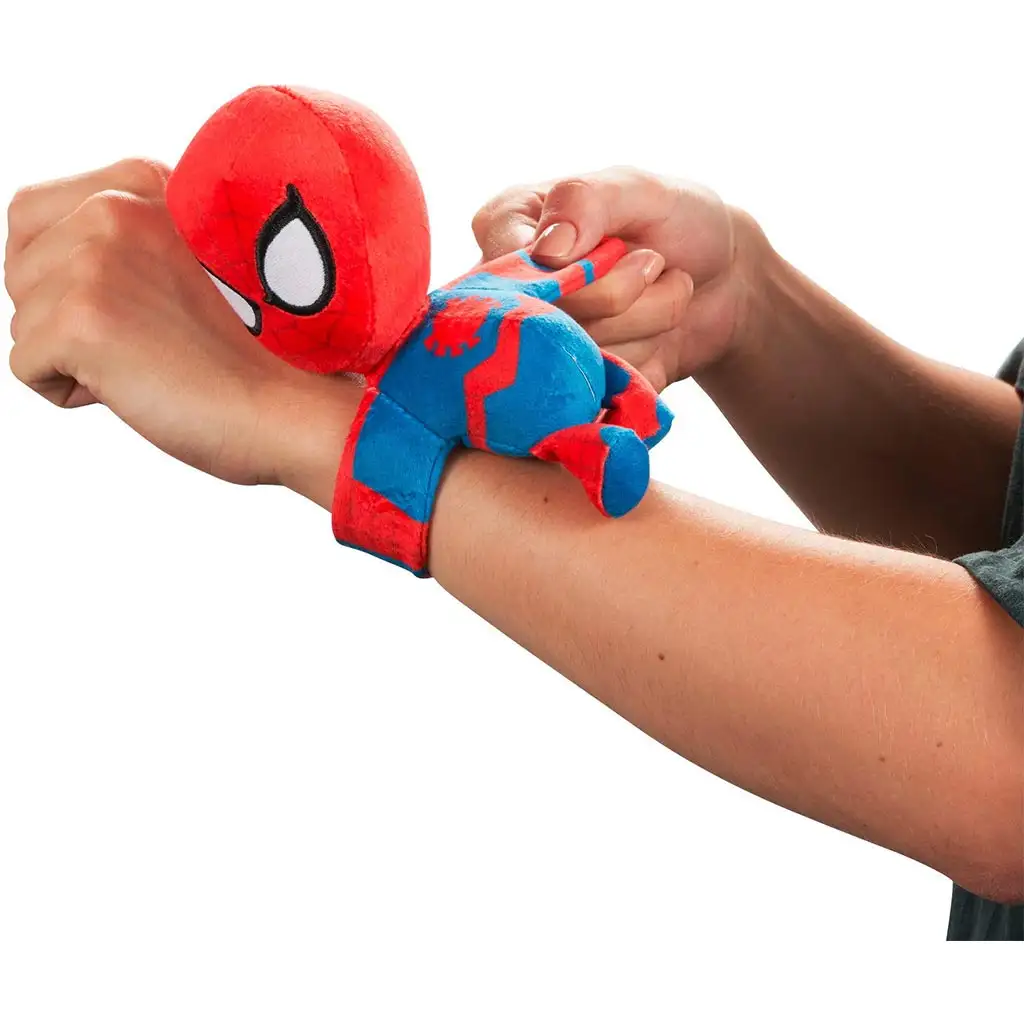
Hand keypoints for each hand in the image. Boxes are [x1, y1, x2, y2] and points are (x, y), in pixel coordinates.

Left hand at [5, 159, 355, 490]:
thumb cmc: (250, 356)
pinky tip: (134, 390)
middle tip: (143, 343)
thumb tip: (37, 262)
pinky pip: (24, 368)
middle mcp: (113, 208)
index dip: (56, 271)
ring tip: (149, 366)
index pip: (32, 212)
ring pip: (23, 322)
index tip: (123, 307)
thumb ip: (122, 241)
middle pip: (19, 270)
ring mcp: (95, 261)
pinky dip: (67, 394)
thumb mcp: (182, 263)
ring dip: (71, 359)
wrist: (288, 407)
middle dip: (61, 318)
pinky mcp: (81, 318)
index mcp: (142, 184)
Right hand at [472, 167, 763, 389]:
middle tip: (654, 262)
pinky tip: (656, 338)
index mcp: (504, 228)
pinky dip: (645, 365)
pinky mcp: (573, 389)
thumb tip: (547, 252)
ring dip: (645, 323)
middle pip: (548, 318)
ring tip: (665, 290)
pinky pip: (601, 394)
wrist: (724, 280)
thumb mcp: (636, 187)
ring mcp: (539, 346)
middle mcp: (509, 292)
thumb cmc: (674, 218)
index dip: (570, 274)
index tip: (620, 248)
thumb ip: (585, 200)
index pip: (505, 270)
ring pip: (581, 357)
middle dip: (621, 293)